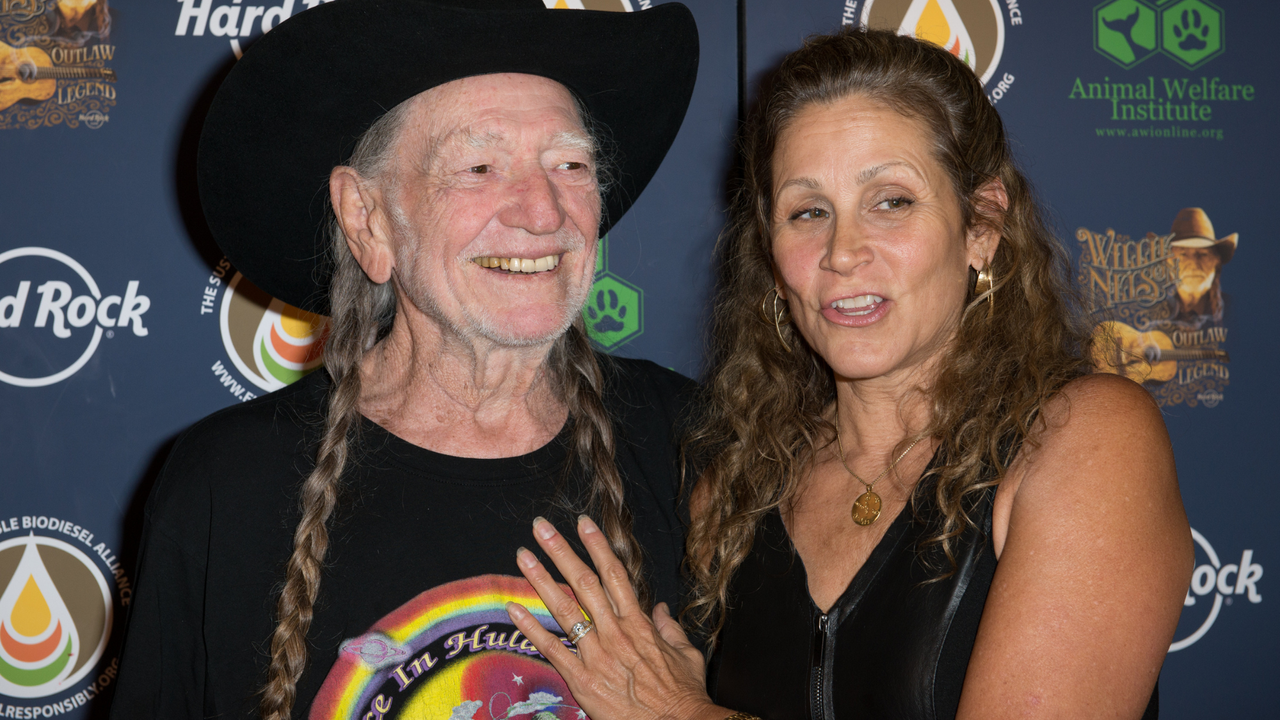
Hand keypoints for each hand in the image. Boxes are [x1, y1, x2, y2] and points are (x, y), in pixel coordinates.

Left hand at [505, 515, 726, 719]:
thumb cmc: (683, 693)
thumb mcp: (686, 654)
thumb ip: (671, 628)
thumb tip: (662, 609)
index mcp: (639, 623)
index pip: (614, 574)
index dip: (597, 546)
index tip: (582, 523)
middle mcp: (615, 632)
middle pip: (584, 582)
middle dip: (560, 551)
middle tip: (540, 527)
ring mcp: (597, 654)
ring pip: (564, 609)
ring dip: (540, 579)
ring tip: (522, 556)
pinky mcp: (582, 679)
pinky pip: (552, 649)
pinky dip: (531, 628)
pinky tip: (513, 608)